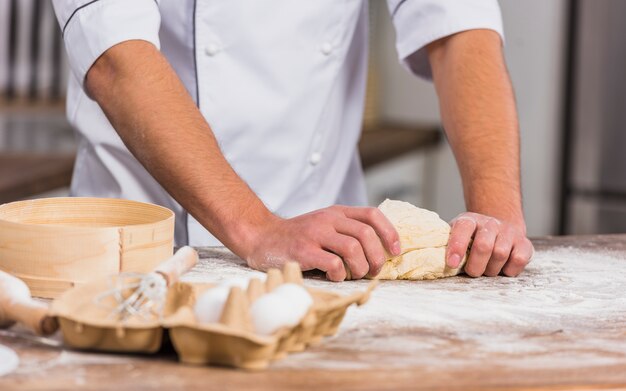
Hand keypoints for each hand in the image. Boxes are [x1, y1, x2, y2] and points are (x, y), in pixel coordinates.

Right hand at [245, 205, 400, 280]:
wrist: (261, 236)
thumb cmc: (297, 237)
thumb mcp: (323, 225)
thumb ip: (346, 231)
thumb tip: (379, 253)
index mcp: (336, 212)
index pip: (372, 214)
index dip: (389, 232)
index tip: (395, 251)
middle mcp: (327, 219)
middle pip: (366, 234)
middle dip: (376, 257)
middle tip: (373, 271)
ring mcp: (315, 234)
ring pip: (353, 249)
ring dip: (359, 268)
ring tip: (354, 275)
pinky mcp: (303, 251)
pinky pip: (333, 264)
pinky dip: (339, 275)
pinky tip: (333, 277)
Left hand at [446, 212, 533, 276]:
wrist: (498, 227)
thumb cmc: (471, 239)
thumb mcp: (455, 236)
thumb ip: (445, 245)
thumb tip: (432, 261)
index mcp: (469, 220)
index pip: (462, 228)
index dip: (457, 246)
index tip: (452, 264)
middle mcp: (490, 223)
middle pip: (483, 246)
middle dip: (475, 266)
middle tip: (472, 272)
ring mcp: (509, 231)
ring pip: (500, 254)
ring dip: (491, 269)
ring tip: (486, 270)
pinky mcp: (524, 243)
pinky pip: (518, 260)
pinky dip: (509, 270)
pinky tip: (502, 268)